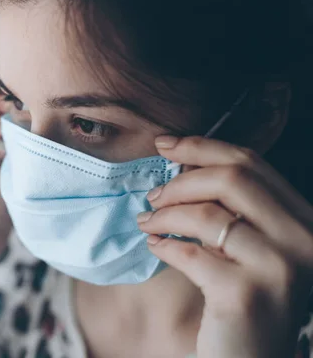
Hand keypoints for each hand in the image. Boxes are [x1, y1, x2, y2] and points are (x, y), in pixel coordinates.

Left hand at [137, 136, 312, 357]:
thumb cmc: (245, 298)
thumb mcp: (248, 245)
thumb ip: (230, 206)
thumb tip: (179, 161)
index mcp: (304, 220)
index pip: (252, 163)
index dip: (202, 147)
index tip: (164, 145)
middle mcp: (304, 240)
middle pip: (233, 179)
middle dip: (181, 181)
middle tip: (152, 195)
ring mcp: (281, 268)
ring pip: (208, 215)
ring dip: (165, 214)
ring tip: (147, 222)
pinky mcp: (248, 295)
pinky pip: (192, 254)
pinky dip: (165, 246)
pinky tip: (156, 247)